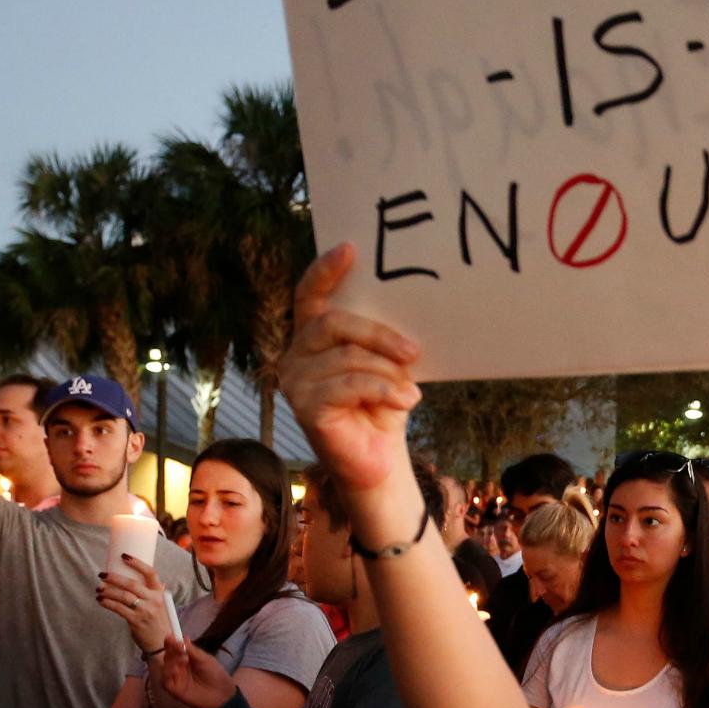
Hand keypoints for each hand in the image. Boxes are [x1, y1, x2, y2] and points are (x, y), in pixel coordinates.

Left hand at [96, 556, 176, 652]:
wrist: (161, 643)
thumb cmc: (157, 621)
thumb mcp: (159, 604)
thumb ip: (150, 593)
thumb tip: (132, 578)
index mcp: (159, 593)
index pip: (151, 573)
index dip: (137, 563)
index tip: (124, 556)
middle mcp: (154, 600)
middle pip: (132, 584)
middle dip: (114, 577)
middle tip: (102, 574)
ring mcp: (145, 611)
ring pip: (123, 596)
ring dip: (108, 591)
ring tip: (98, 588)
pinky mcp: (136, 621)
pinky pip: (118, 609)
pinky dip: (107, 603)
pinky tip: (100, 600)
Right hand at [158, 640, 237, 707]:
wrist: (221, 694)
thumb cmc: (215, 674)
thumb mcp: (205, 659)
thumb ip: (192, 650)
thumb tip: (183, 636)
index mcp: (186, 658)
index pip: (174, 649)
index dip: (170, 643)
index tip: (170, 637)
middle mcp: (179, 667)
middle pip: (167, 656)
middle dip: (171, 650)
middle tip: (179, 648)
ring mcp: (175, 678)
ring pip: (164, 667)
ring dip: (171, 661)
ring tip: (183, 659)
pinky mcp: (174, 689)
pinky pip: (164, 680)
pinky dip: (168, 673)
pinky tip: (177, 670)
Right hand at [281, 243, 421, 493]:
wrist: (379, 459)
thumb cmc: (383, 406)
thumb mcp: (386, 364)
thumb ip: (383, 338)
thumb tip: (409, 311)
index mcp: (313, 338)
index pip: (310, 297)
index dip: (325, 271)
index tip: (350, 248)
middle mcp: (295, 355)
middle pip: (332, 323)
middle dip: (378, 334)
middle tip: (414, 350)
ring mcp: (295, 381)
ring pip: (346, 356)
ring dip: (387, 371)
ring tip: (411, 391)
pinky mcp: (304, 407)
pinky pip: (347, 384)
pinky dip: (383, 389)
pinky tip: (404, 401)